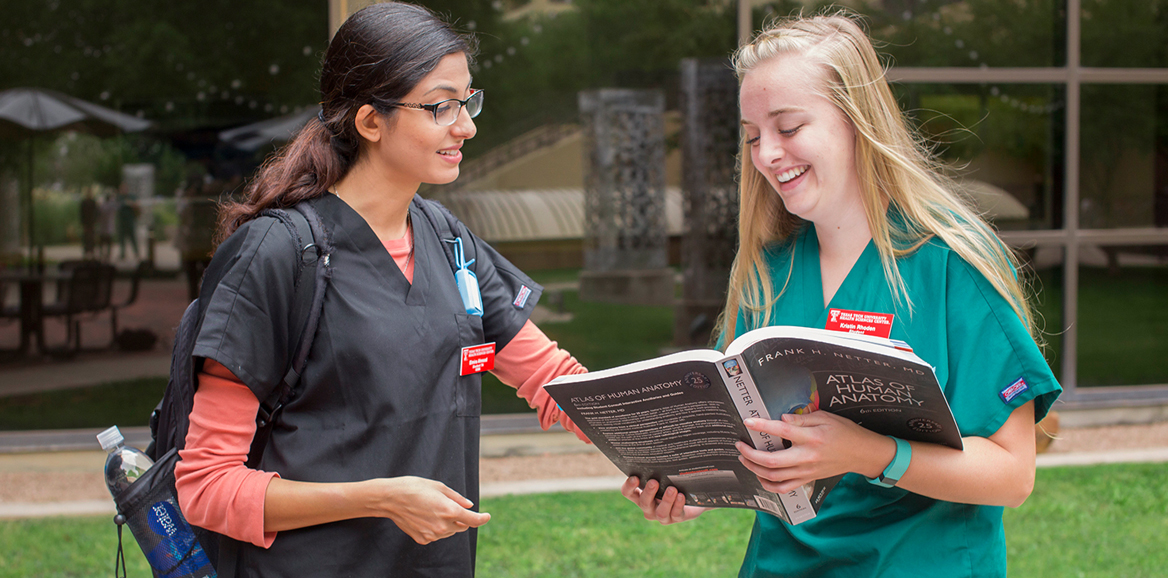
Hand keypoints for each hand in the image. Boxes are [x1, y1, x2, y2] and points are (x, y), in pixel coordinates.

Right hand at [369, 476, 490, 544]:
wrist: (391, 498)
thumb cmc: (415, 488)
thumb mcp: (439, 487)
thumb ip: (457, 498)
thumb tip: (469, 506)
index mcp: (449, 510)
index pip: (473, 520)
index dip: (482, 518)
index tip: (487, 516)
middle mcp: (442, 525)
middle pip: (462, 527)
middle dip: (461, 518)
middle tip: (450, 506)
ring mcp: (432, 535)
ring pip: (449, 532)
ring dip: (449, 524)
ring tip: (433, 509)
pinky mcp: (423, 539)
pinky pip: (436, 535)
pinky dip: (436, 528)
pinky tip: (425, 517)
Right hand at [621, 476, 707, 524]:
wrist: (689, 497)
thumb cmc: (670, 481)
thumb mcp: (661, 476)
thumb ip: (656, 470)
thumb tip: (657, 451)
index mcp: (641, 496)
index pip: (628, 493)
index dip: (629, 486)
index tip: (634, 478)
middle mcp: (649, 507)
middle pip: (644, 503)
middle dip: (648, 492)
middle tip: (654, 482)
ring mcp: (662, 515)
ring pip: (660, 512)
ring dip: (666, 500)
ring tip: (672, 489)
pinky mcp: (676, 518)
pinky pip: (676, 514)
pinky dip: (678, 505)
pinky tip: (681, 496)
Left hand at [736, 412, 891, 493]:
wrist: (861, 453)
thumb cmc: (844, 432)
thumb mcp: (825, 418)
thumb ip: (801, 419)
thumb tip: (780, 417)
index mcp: (811, 437)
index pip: (782, 430)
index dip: (762, 425)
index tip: (748, 421)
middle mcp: (806, 457)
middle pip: (772, 461)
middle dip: (750, 454)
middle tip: (739, 445)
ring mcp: (806, 471)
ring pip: (774, 477)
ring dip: (755, 469)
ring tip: (745, 459)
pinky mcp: (807, 480)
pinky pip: (783, 488)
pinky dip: (768, 484)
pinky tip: (760, 476)